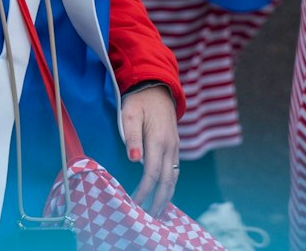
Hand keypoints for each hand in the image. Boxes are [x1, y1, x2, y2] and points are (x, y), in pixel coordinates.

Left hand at [121, 84, 178, 215]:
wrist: (158, 87)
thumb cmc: (139, 100)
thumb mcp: (130, 113)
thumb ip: (131, 136)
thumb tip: (134, 159)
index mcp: (158, 140)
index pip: (152, 173)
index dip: (144, 191)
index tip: (134, 203)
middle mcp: (170, 146)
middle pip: (166, 180)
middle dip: (158, 200)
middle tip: (149, 218)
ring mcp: (175, 146)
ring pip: (174, 177)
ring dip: (166, 195)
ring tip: (157, 212)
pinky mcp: (175, 146)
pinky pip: (175, 170)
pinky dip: (170, 184)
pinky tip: (165, 193)